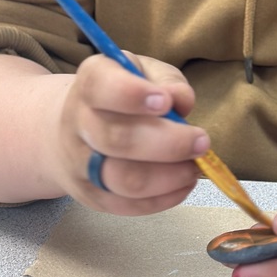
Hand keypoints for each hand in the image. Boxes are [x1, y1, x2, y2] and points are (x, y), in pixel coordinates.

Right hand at [57, 53, 210, 215]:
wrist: (74, 126)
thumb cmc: (122, 93)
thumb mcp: (143, 71)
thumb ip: (166, 80)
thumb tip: (182, 100)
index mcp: (92, 80)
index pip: (102, 87)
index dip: (133, 95)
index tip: (165, 102)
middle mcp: (77, 121)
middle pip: (117, 139)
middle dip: (168, 143)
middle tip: (201, 142)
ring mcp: (79, 163)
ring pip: (122, 179)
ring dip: (167, 177)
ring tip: (194, 168)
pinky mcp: (90, 195)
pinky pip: (125, 205)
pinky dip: (161, 199)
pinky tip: (182, 184)